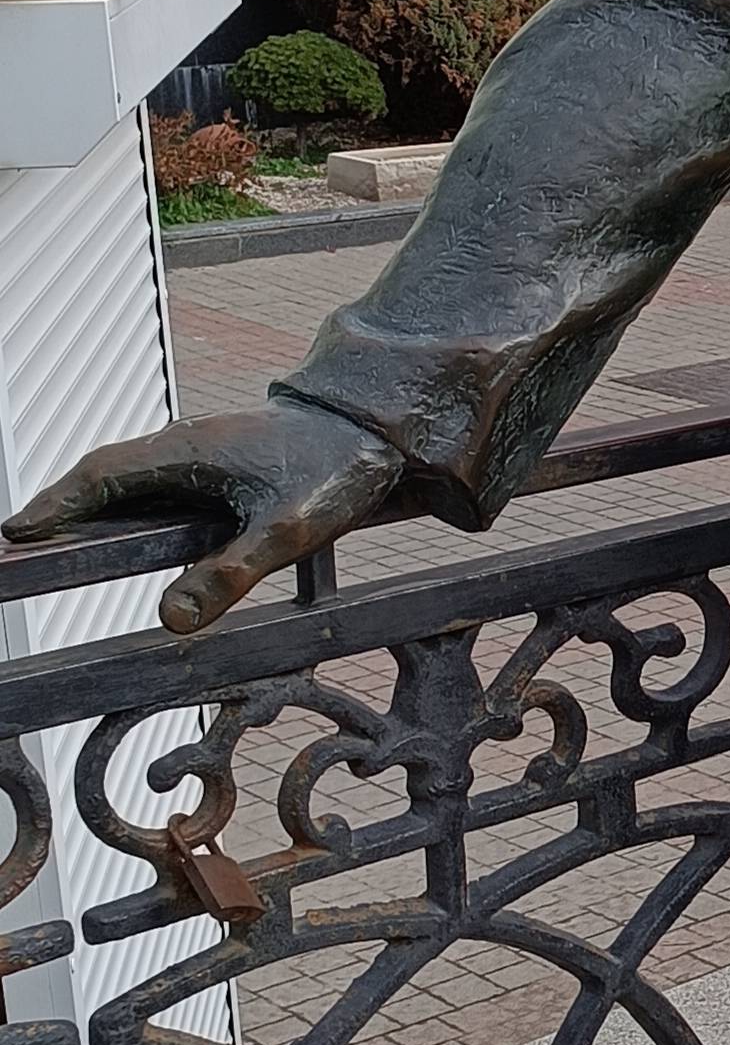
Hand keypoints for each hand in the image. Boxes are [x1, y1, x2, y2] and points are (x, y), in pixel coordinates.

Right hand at [3, 403, 400, 631]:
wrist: (377, 424)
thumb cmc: (334, 469)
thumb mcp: (284, 532)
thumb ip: (228, 574)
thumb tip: (169, 620)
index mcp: (185, 453)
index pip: (100, 477)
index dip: (56, 506)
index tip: (17, 533)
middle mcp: (184, 445)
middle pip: (104, 474)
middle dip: (61, 505)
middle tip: (22, 539)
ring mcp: (202, 450)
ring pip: (131, 475)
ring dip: (93, 502)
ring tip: (61, 536)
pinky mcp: (221, 461)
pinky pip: (159, 480)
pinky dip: (131, 502)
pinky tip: (132, 527)